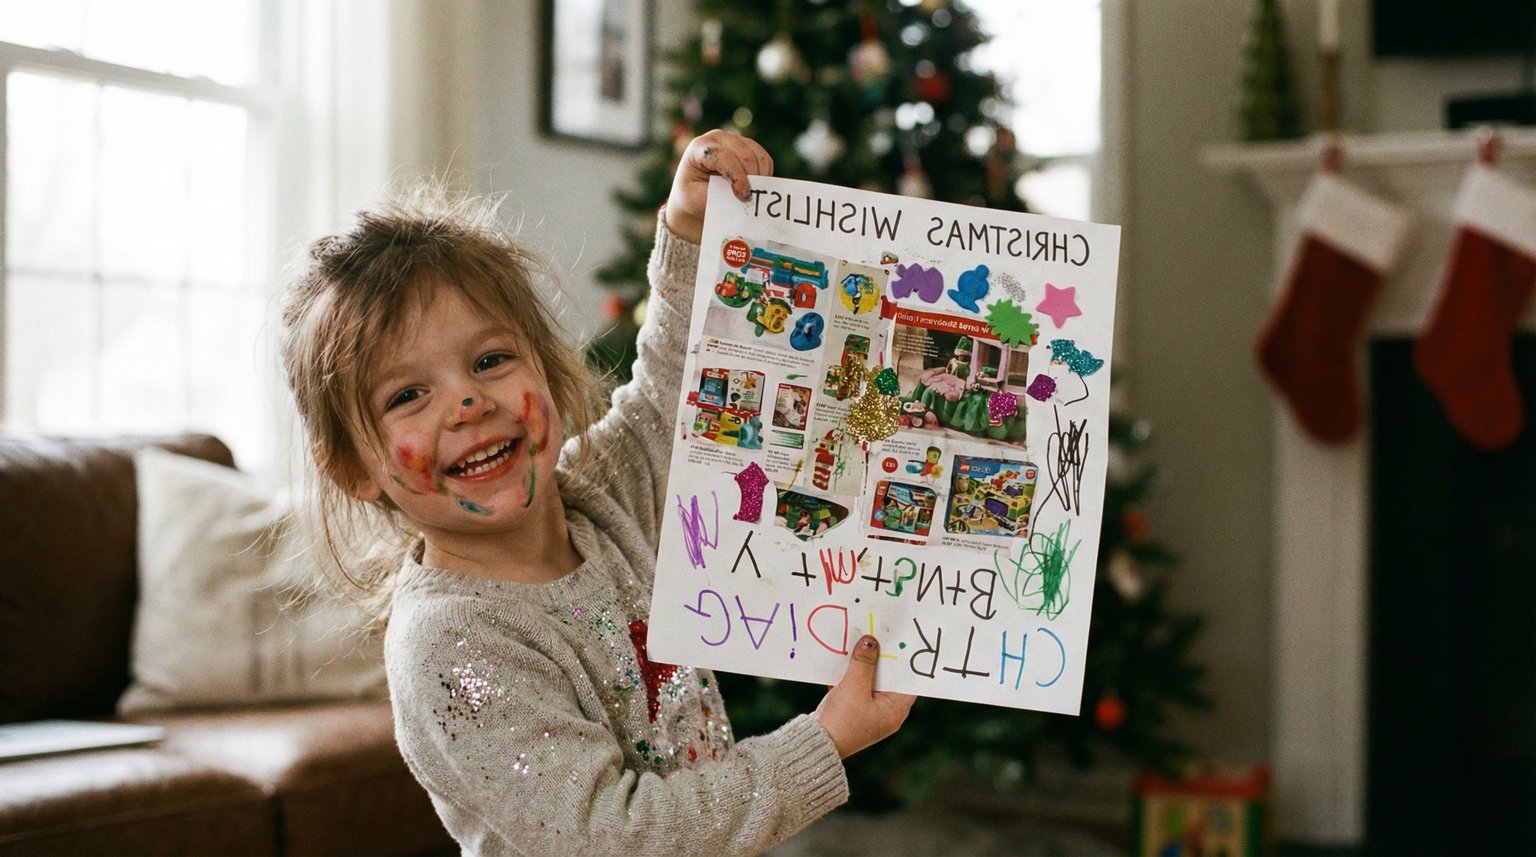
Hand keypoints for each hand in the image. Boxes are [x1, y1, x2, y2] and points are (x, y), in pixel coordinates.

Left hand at [664, 129, 772, 244]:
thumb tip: (741, 194)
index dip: (737, 176)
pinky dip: (764, 174)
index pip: (724, 156)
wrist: (695, 193)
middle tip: (750, 198)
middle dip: (751, 178)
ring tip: (753, 194)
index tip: (743, 196)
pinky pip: (764, 158)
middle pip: (744, 154)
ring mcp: (734, 140)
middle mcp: (717, 138)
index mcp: (699, 147)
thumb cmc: (693, 196)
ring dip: (760, 177)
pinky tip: (757, 187)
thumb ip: (717, 195)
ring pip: (757, 155)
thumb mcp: (697, 199)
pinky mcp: (747, 146)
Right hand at [812, 636, 916, 758]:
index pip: (907, 681)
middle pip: (887, 678)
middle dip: (880, 658)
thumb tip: (870, 642)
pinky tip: (842, 659)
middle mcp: (885, 712)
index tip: (899, 641)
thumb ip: (864, 662)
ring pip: (869, 681)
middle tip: (877, 636)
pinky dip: (850, 674)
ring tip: (859, 642)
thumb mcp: (854, 687)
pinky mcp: (851, 710)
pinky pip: (855, 686)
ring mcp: (868, 712)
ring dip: (863, 664)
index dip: (904, 661)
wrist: (816, 743)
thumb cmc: (842, 720)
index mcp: (895, 710)